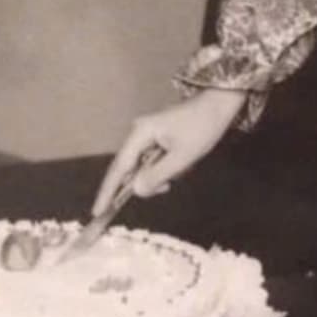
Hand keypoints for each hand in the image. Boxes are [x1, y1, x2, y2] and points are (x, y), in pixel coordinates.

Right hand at [91, 88, 246, 213]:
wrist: (218, 105)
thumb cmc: (202, 127)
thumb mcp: (181, 157)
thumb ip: (157, 175)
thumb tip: (136, 190)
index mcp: (140, 134)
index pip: (119, 168)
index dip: (108, 191)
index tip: (98, 210)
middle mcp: (138, 133)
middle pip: (131, 169)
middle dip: (148, 181)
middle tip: (167, 185)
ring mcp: (147, 134)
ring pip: (144, 167)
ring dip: (161, 174)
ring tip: (182, 167)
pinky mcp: (157, 137)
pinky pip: (154, 161)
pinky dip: (166, 168)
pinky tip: (182, 164)